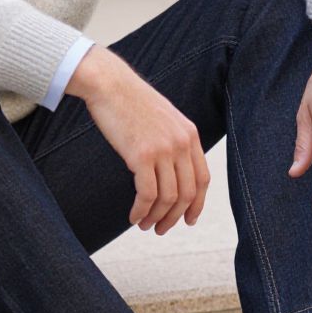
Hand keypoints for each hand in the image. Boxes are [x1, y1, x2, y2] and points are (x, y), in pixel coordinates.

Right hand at [66, 46, 209, 233]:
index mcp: (189, 134)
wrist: (109, 83)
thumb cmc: (129, 100)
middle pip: (187, 193)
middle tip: (161, 229)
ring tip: (144, 225)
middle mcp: (181, 143)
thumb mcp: (162, 118)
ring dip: (157, 217)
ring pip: (168, 197)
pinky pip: (147, 194)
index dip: (197, 204)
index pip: (202, 179)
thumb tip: (171, 169)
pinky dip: (141, 210)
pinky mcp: (142, 155)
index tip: (188, 220)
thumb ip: (172, 140)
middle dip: (175, 217)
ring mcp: (163, 149)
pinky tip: (133, 216)